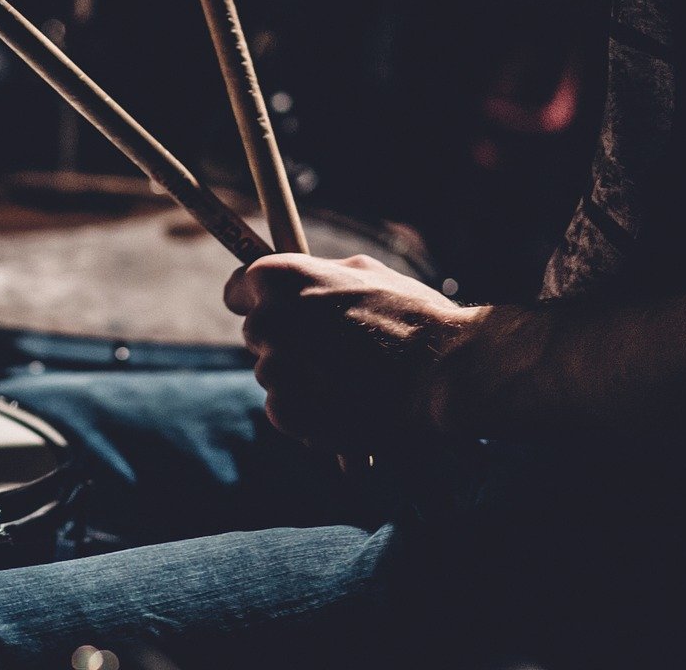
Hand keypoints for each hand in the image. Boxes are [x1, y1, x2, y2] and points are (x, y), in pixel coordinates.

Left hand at [224, 253, 480, 447]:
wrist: (446, 373)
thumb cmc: (413, 317)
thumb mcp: (364, 272)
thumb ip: (318, 273)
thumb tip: (299, 274)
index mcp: (279, 278)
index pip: (238, 290)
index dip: (258, 302)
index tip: (278, 313)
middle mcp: (266, 320)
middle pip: (257, 336)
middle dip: (286, 342)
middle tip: (333, 351)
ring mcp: (273, 368)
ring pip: (272, 375)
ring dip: (300, 379)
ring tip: (351, 380)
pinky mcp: (285, 411)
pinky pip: (283, 410)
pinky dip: (308, 413)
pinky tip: (346, 406)